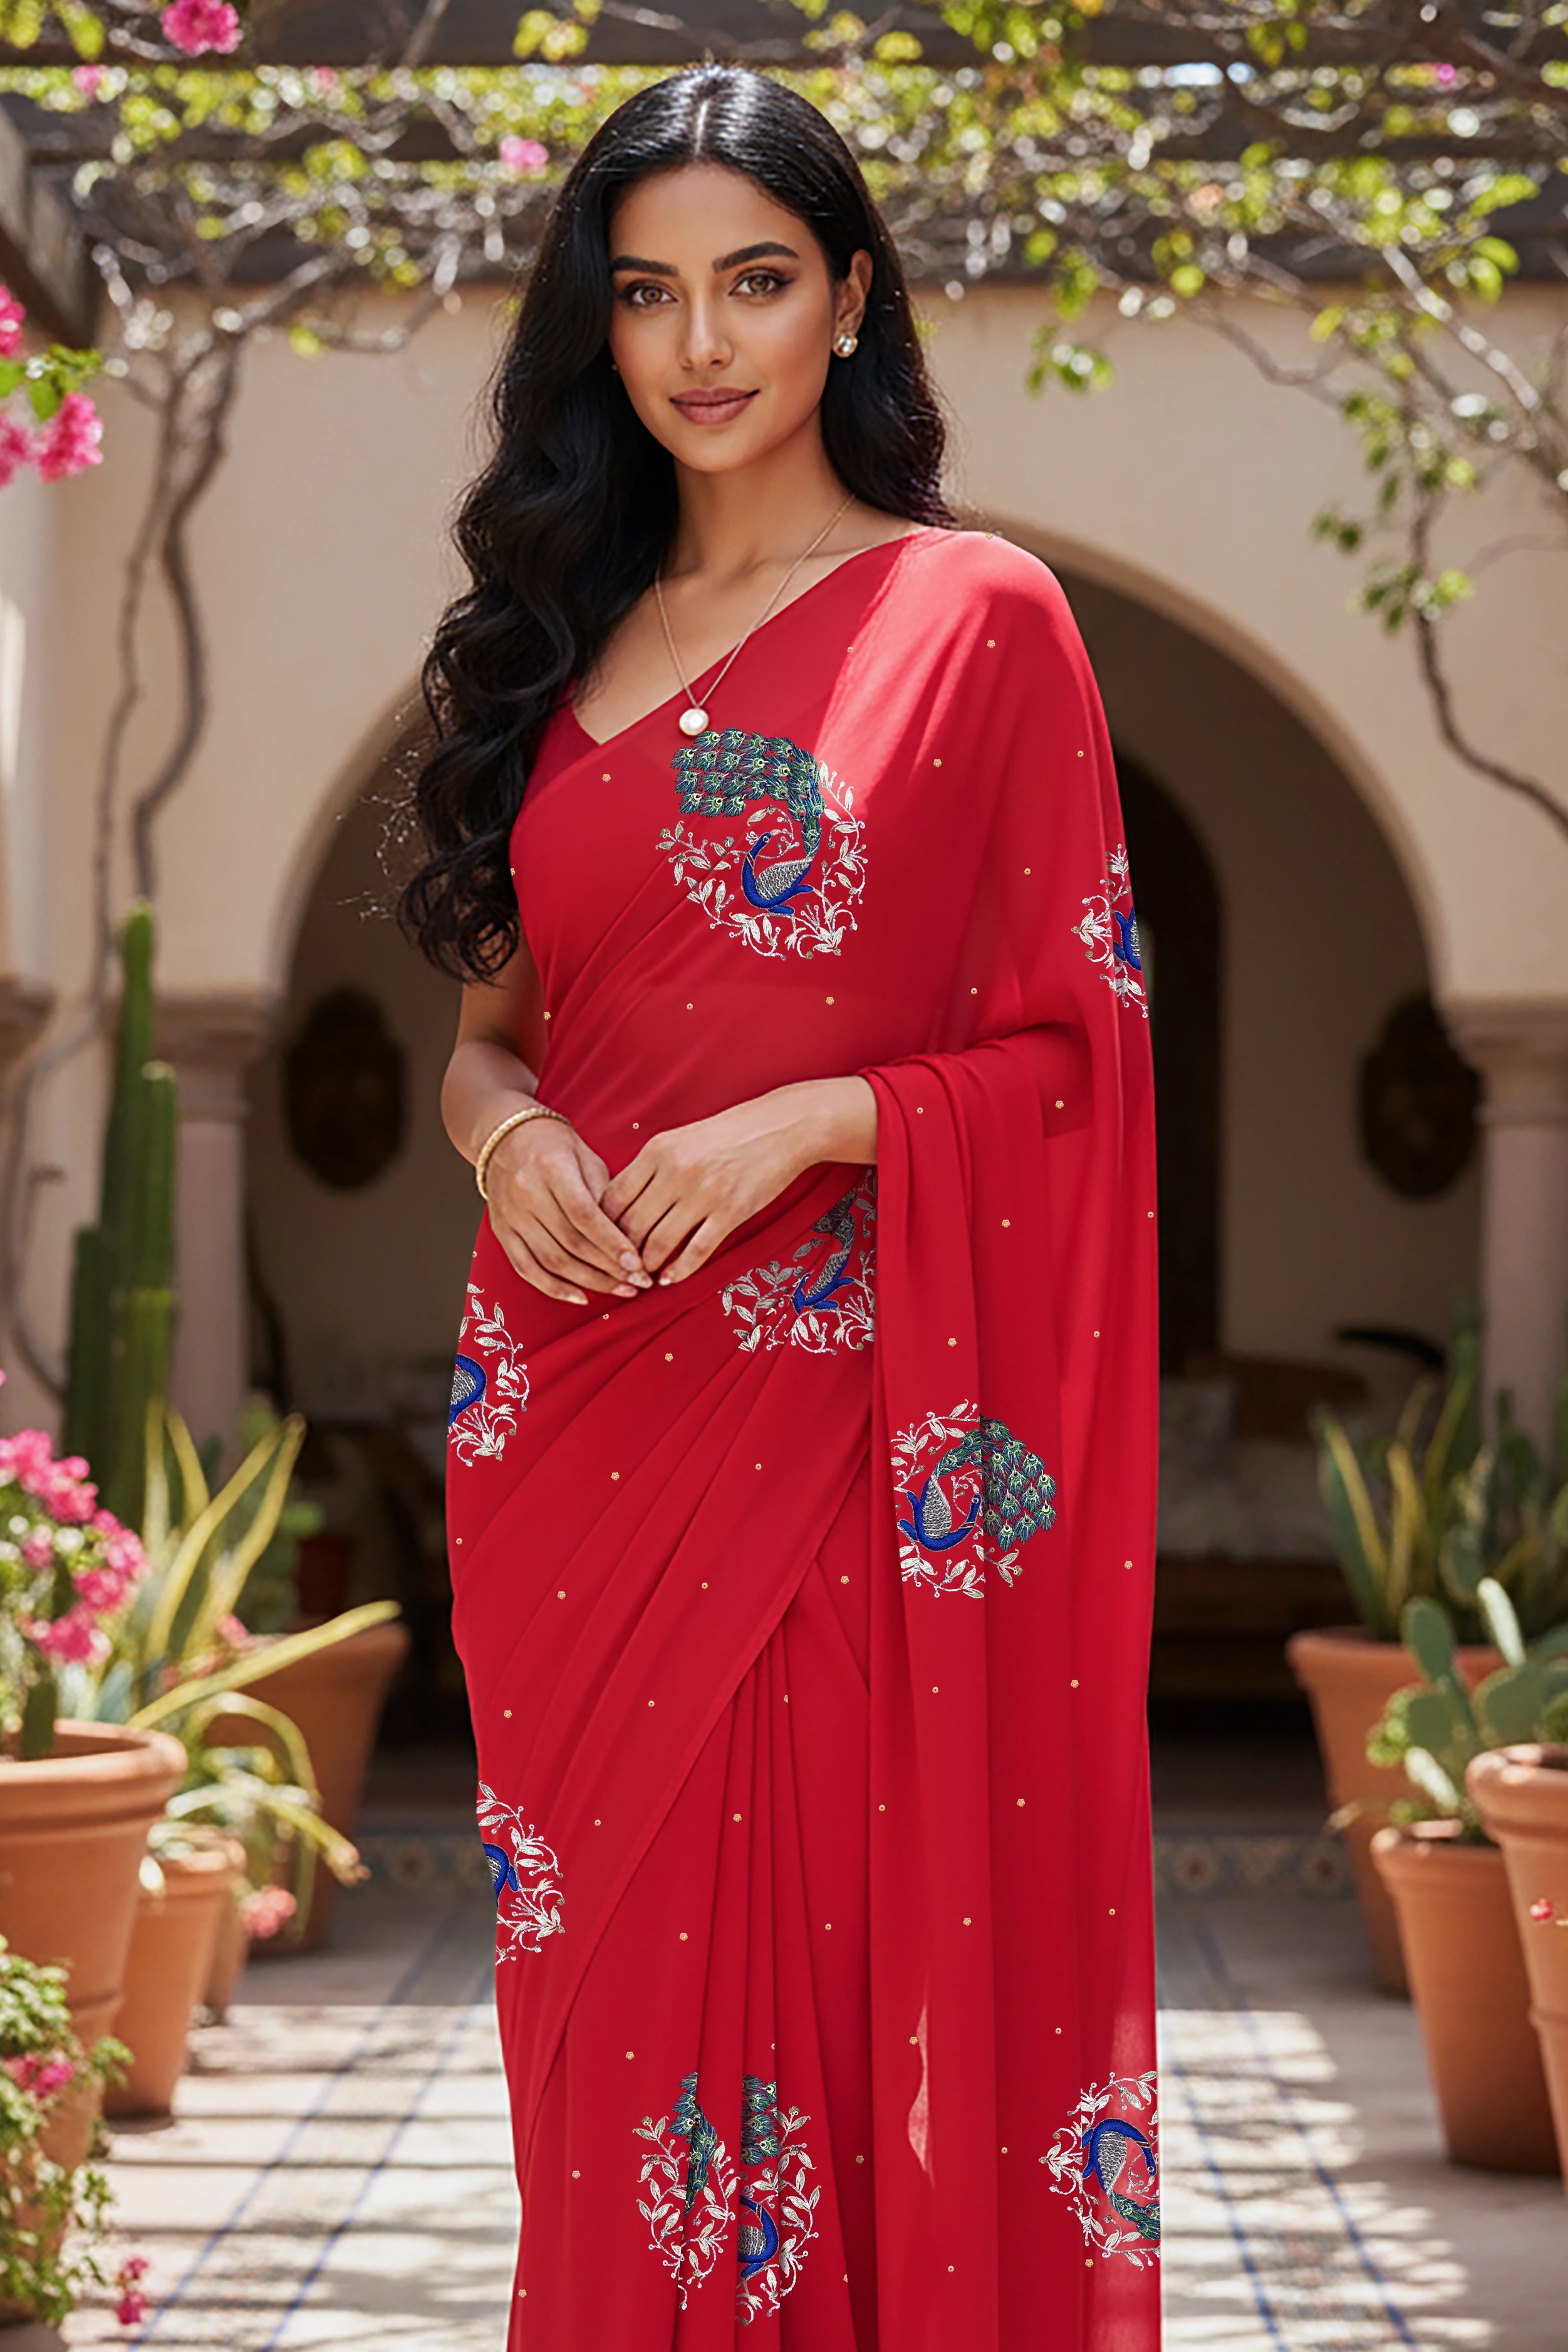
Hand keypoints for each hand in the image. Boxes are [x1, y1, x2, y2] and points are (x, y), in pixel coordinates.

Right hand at [486, 1118, 653, 1306]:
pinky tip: (581, 1297)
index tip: (637, 1263)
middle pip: (571, 1242)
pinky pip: (527, 1268)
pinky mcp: (502, 1232)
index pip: (584, 1215)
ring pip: (552, 1260)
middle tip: (639, 1283)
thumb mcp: (586, 1158)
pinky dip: (554, 1288)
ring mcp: (511, 1216)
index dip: (612, 1243)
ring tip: (621, 1290)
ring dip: (590, 1281)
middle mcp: (526, 1193)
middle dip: (609, 1268)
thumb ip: (605, 1195)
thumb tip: (630, 1238)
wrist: (505, 1139)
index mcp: (552, 1168)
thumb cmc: (555, 1147)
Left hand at [601, 1077, 876, 1286]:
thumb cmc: (726, 1135)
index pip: (612, 1198)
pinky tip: (669, 1278)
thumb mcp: (679, 1140)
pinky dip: (678, 1271)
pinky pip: (696, 1251)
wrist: (781, 1127)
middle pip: (631, 1225)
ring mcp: (704, 1194)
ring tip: (642, 1275)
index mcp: (657, 1150)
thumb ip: (649, 1170)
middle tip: (618, 1268)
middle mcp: (676, 1172)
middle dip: (621, 1253)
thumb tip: (617, 1208)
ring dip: (646, 1266)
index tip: (602, 1242)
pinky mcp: (731, 1212)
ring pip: (659, 1243)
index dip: (601, 1227)